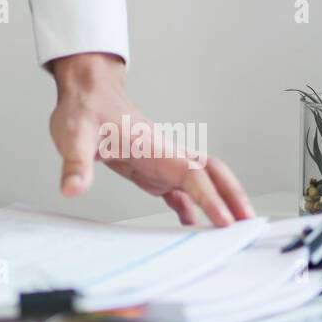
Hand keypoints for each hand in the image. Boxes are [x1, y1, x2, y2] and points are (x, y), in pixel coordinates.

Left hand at [48, 53, 254, 225]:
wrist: (87, 92)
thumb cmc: (86, 107)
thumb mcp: (74, 135)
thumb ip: (76, 164)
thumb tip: (72, 189)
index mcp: (156, 147)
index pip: (194, 176)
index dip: (212, 199)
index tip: (225, 221)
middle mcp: (167, 155)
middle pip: (214, 175)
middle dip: (234, 197)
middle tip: (249, 223)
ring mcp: (163, 163)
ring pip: (203, 182)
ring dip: (221, 202)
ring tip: (233, 229)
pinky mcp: (152, 170)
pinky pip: (181, 192)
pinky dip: (193, 209)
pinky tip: (193, 226)